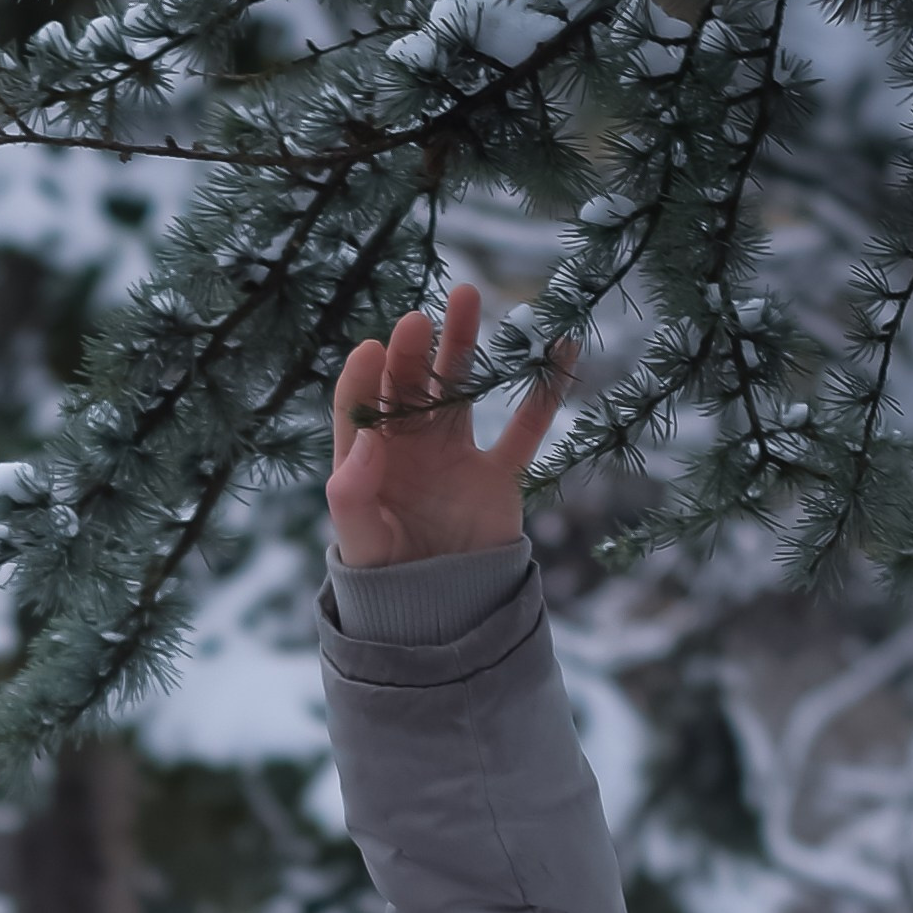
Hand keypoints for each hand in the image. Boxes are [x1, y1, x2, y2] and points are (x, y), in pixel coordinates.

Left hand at [326, 285, 575, 569]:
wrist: (441, 616)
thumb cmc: (388, 580)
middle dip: (413, 352)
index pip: (358, 406)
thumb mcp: (360, 542)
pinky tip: (560, 345)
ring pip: (458, 389)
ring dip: (462, 346)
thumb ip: (351, 496)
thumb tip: (363, 442)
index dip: (363, 378)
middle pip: (408, 386)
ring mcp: (453, 455)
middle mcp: (407, 448)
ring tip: (466, 297)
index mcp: (366, 461)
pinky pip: (525, 426)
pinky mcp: (496, 474)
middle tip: (420, 319)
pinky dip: (543, 390)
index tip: (373, 350)